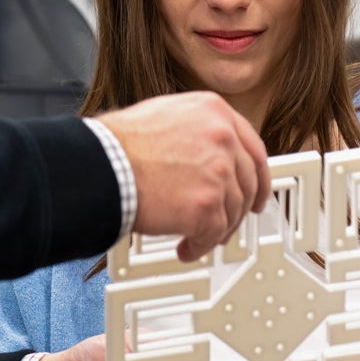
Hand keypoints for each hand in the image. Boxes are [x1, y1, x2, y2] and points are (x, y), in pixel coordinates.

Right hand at [98, 91, 269, 261]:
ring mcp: (218, 173)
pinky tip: (186, 247)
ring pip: (233, 212)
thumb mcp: (165, 117)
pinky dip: (200, 246)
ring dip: (216, 231)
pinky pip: (214, 234)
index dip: (258, 177)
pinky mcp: (208, 206)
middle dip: (238, 210)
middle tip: (228, 224)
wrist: (101, 167)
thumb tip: (209, 157)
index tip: (257, 193)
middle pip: (247, 183)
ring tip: (195, 237)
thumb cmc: (118, 147)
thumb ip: (197, 133)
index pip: (253, 148)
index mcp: (214, 113)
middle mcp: (223, 139)